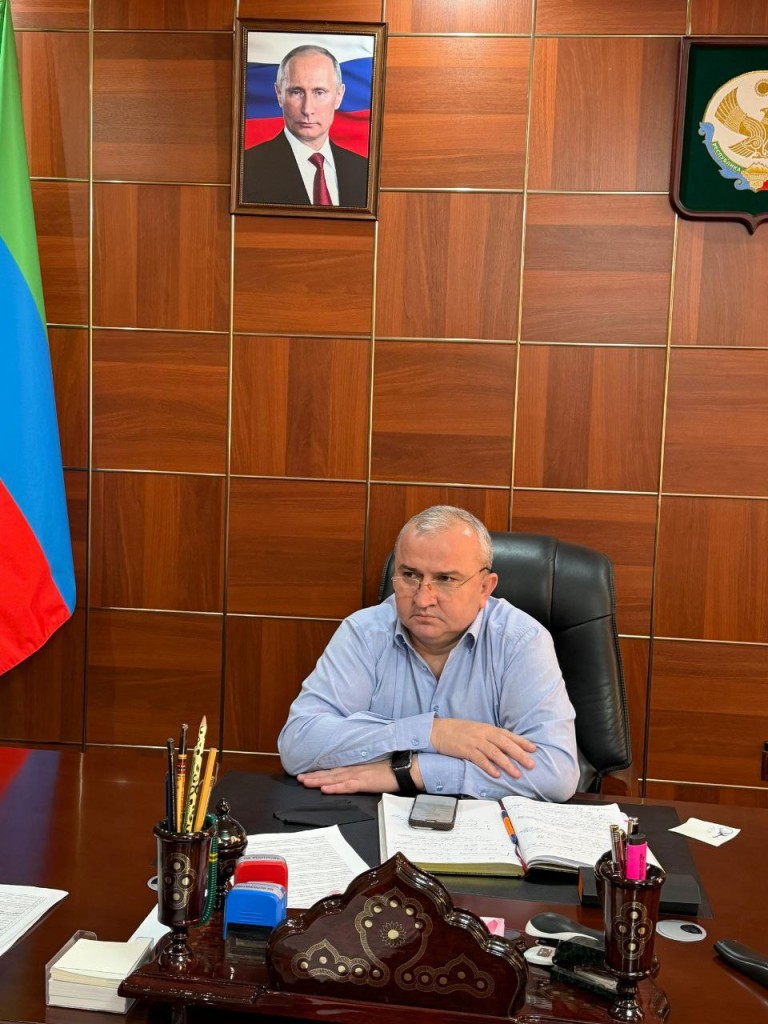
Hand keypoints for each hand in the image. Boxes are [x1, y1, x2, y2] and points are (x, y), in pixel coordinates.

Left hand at [298, 757, 422, 794]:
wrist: (404, 767)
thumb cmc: (391, 769)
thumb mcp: (373, 768)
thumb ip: (361, 771)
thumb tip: (352, 776)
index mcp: (356, 766)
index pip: (334, 769)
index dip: (320, 771)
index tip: (307, 773)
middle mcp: (354, 768)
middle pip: (330, 773)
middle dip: (313, 776)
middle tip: (298, 778)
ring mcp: (358, 775)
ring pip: (334, 778)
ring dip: (318, 780)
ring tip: (305, 782)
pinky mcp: (364, 782)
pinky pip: (347, 786)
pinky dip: (335, 787)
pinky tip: (325, 789)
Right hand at [430, 719, 535, 778]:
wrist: (438, 730)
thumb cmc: (458, 731)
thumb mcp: (477, 730)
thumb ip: (490, 736)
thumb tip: (505, 746)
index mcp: (488, 728)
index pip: (508, 735)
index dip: (522, 742)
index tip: (534, 749)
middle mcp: (483, 734)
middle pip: (505, 744)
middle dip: (520, 754)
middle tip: (531, 764)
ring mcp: (475, 742)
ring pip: (495, 753)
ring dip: (507, 764)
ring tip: (517, 774)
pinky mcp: (465, 750)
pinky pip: (479, 759)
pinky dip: (489, 767)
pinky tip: (496, 774)